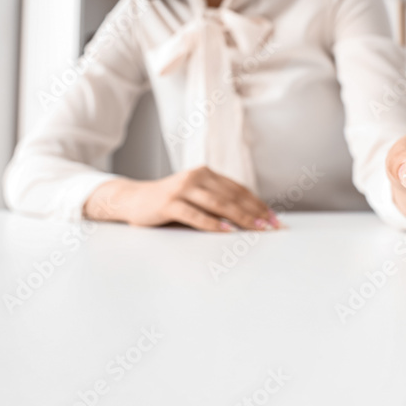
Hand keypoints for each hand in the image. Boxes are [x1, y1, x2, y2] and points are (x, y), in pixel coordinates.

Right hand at [82, 166, 280, 231]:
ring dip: (241, 218)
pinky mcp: (169, 203)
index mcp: (206, 173)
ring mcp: (182, 189)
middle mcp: (196, 177)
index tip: (274, 218)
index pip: (238, 189)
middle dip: (255, 213)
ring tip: (256, 228)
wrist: (132, 199)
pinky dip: (212, 224)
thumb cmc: (168, 203)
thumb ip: (215, 202)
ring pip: (218, 204)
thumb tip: (248, 218)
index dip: (258, 204)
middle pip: (232, 196)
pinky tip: (226, 231)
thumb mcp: (194, 197)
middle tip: (272, 226)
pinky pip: (195, 214)